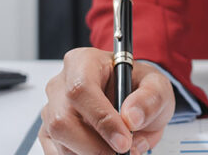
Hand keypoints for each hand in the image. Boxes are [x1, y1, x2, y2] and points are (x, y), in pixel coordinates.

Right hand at [39, 47, 174, 154]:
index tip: (124, 141)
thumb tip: (132, 117)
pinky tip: (102, 152)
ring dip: (91, 154)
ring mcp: (51, 109)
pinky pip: (57, 152)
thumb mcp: (158, 86)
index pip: (81, 89)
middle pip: (62, 120)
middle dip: (94, 145)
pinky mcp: (49, 132)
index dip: (101, 119)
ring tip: (118, 152)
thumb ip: (151, 98)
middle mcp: (61, 84)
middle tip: (122, 153)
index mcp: (84, 62)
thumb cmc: (140, 88)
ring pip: (60, 140)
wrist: (134, 102)